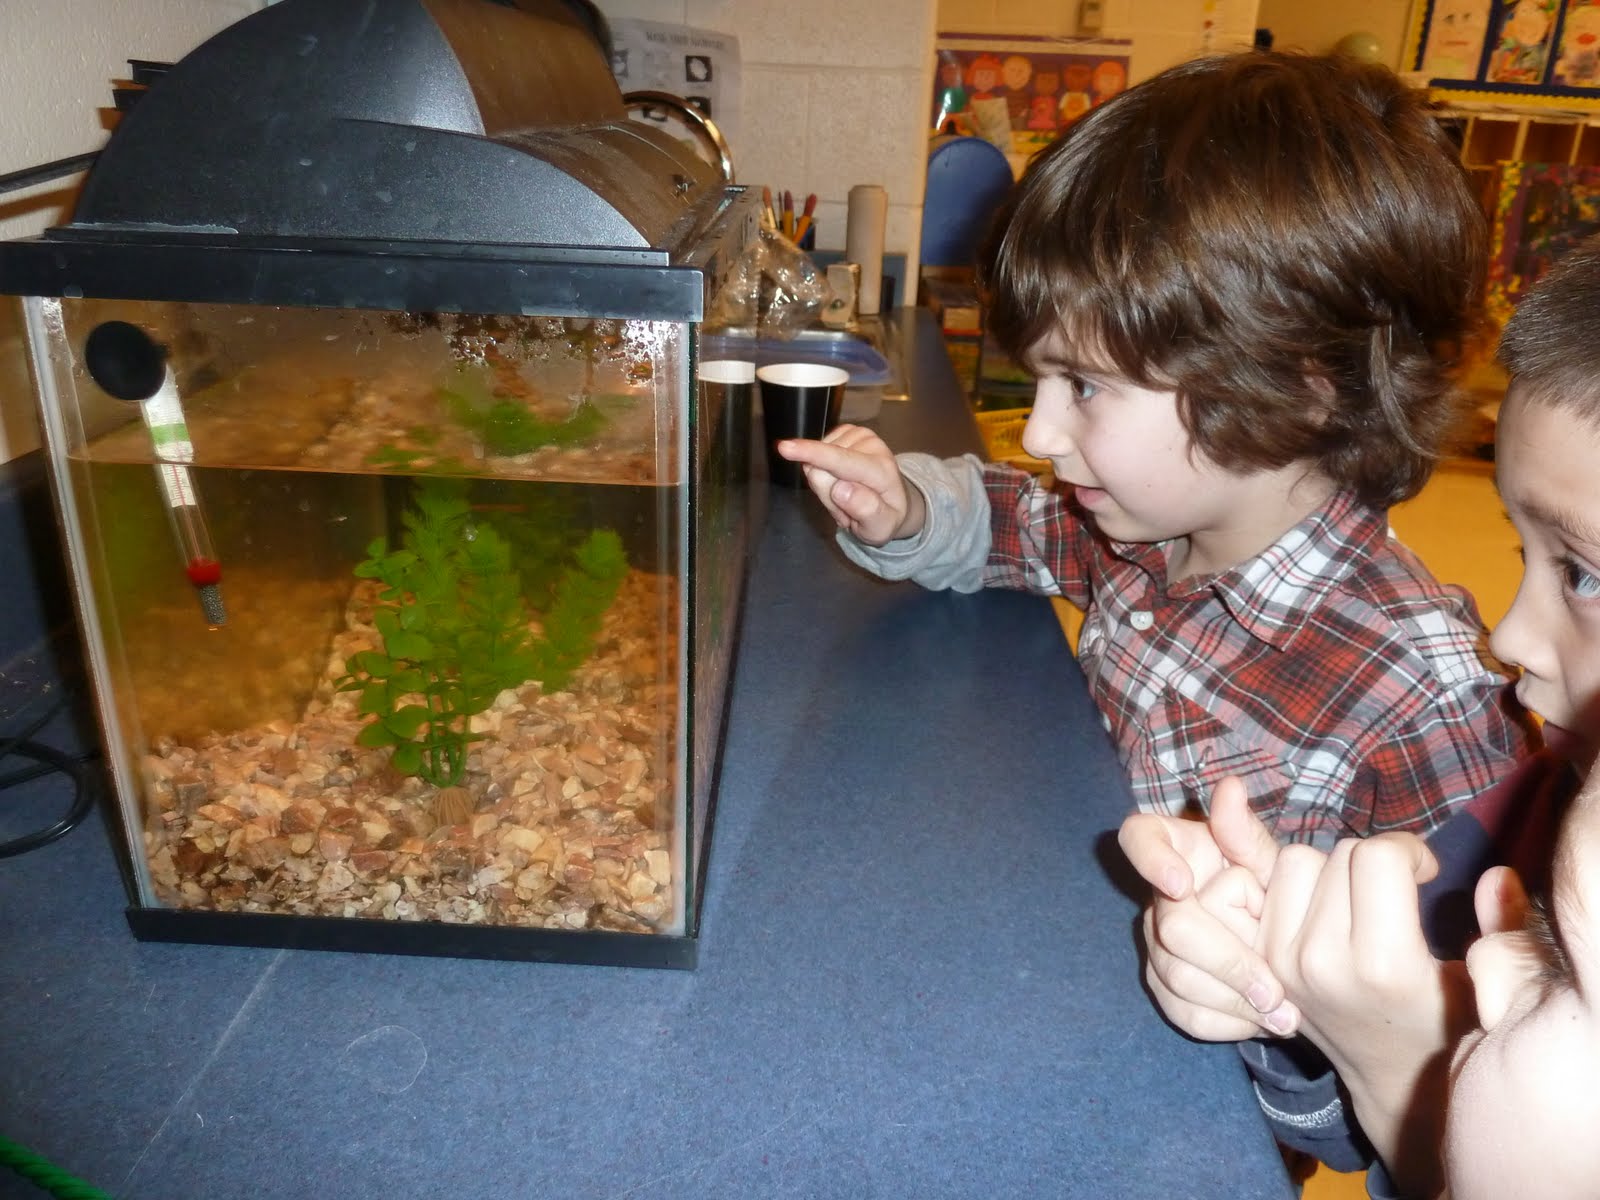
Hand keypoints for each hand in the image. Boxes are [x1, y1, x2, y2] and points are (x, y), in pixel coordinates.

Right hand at [774, 424, 923, 544]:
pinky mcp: (848, 431)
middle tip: (846, 507)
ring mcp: (860, 435)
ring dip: (826, 485)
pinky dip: (825, 470)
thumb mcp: (880, 528)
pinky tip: (842, 479)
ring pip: (815, 461)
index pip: (841, 461)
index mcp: (881, 471)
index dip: (812, 454)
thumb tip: (841, 489)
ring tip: (846, 495)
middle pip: (819, 468)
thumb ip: (865, 511)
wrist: (895, 500)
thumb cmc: (885, 518)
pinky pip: (817, 453)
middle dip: (825, 494)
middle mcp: (872, 445)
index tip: (784, 447)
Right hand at [1119, 778, 1298, 1039]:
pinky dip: (1224, 1022)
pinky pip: (1182, 1010)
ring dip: (1234, 1000)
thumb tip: (1230, 788)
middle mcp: (1155, 894)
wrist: (1285, 942)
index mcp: (1172, 848)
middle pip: (1172, 927)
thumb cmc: (1273, 891)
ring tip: (1282, 1012)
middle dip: (1229, 961)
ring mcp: (1154, 941)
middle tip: (1276, 990)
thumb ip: (1247, 833)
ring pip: (1176, 976)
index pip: (1137, 838)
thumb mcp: (1269, 863)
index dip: (1151, 861)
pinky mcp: (1163, 983)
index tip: (1182, 882)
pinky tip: (1258, 1020)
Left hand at [1257, 833, 1473, 1198]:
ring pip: (1297, 860)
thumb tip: (1495, 874)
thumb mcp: (1487, 986)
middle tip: (1394, 892)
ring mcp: (1282, 959)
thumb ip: (1503, 932)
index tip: (1424, 874)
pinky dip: (1299, 886)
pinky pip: (1270, 884)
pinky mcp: (1261, 958)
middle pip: (1340, 852)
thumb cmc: (1449, 1027)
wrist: (1394, 1081)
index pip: (1376, 856)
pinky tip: (1327, 912)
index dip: (1408, 851)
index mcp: (1382, 963)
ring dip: (1331, 870)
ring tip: (1359, 901)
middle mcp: (1321, 959)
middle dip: (1374, 860)